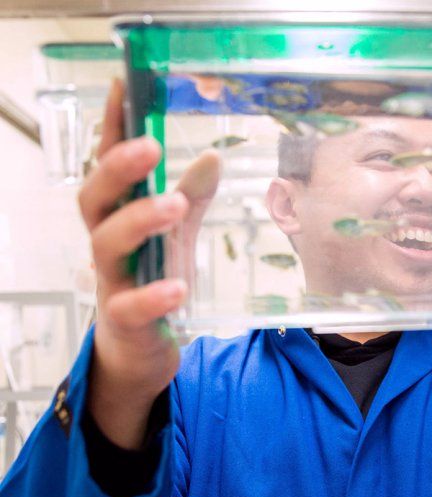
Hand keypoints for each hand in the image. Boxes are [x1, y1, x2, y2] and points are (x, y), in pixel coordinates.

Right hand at [78, 78, 220, 447]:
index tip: (123, 85)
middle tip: (150, 146)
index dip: (111, 129)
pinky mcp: (127, 322)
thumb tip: (212, 155)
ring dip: (138, 221)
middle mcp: (108, 246)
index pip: (107, 168)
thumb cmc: (152, 284)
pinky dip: (153, 295)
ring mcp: (113, 283)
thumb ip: (189, 200)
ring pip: (108, 246)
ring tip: (173, 205)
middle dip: (117, 169)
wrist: (139, 351)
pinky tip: (178, 286)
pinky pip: (132, 306)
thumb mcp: (174, 238)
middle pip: (94, 199)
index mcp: (119, 219)